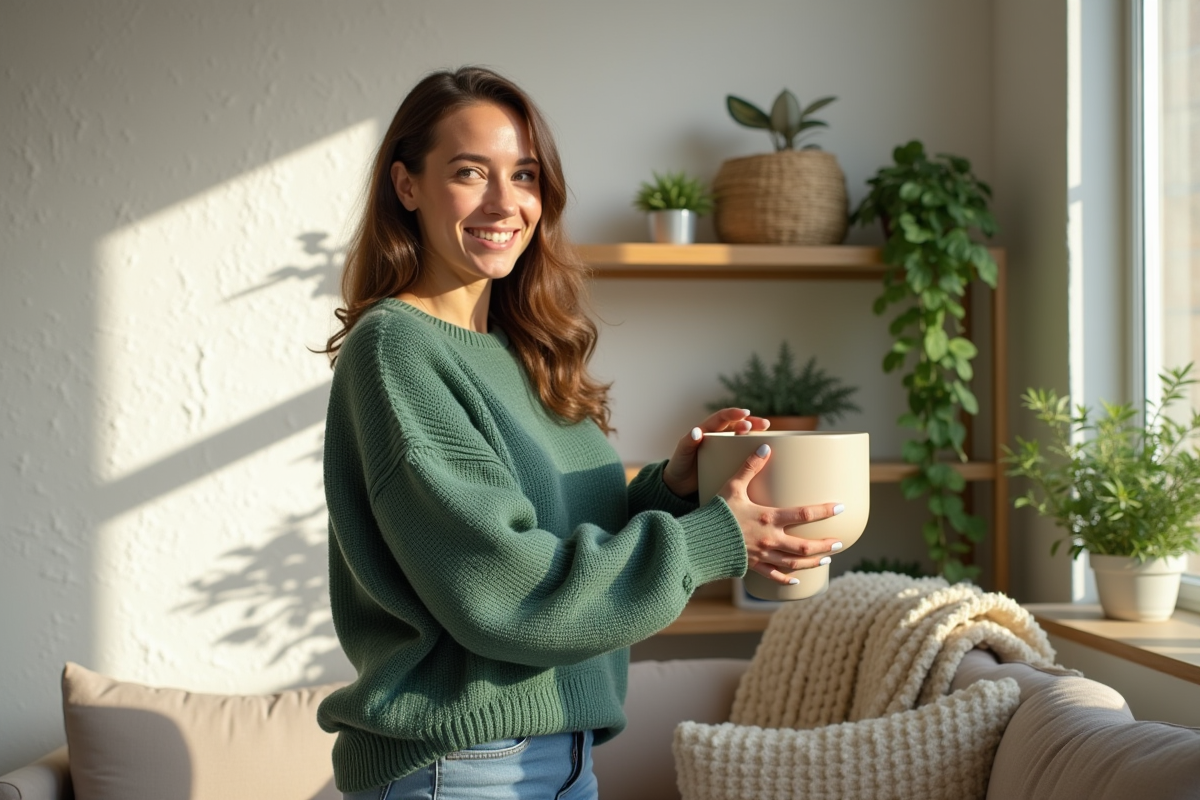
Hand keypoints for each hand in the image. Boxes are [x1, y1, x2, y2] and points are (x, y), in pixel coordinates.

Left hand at [662, 408, 769, 497]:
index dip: (733, 414)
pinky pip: (741, 453)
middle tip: (764, 424)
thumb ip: (688, 442)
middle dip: (751, 422)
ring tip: (766, 431)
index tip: (745, 414)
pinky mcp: (728, 461)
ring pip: (742, 437)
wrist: (679, 485)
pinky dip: (752, 450)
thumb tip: (697, 432)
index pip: (721, 418)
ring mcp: (723, 448)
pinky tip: (762, 453)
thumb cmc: (679, 466)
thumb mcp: (682, 453)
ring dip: (755, 433)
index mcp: (706, 430)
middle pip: (736, 425)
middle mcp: (717, 436)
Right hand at [720, 442, 844, 584]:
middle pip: (804, 545)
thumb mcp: (732, 486)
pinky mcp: (752, 566)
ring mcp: (762, 555)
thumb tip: (765, 447)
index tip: (841, 507)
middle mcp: (769, 539)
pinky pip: (773, 575)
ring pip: (793, 563)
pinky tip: (797, 582)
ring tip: (827, 559)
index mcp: (768, 518)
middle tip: (840, 542)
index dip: (824, 510)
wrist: (699, 541)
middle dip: (825, 545)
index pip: (804, 513)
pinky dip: (786, 580)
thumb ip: (749, 467)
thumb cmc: (715, 511)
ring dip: (812, 562)